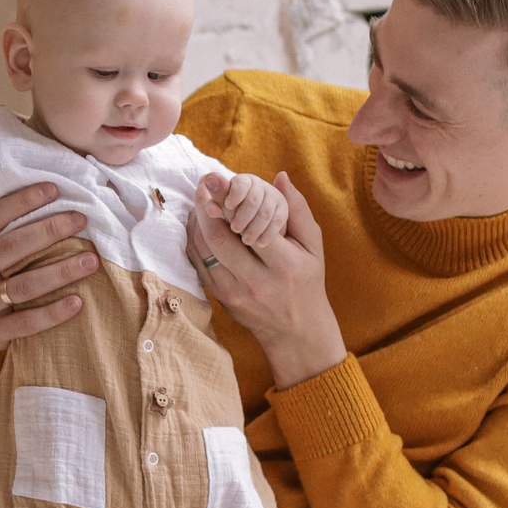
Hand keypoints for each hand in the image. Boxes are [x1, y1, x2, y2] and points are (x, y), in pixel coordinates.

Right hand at [0, 182, 95, 348]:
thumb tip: (46, 190)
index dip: (23, 201)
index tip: (55, 189)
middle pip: (11, 247)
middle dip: (50, 230)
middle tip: (81, 219)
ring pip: (24, 285)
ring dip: (61, 271)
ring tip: (91, 260)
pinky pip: (27, 322)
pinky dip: (54, 312)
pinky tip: (79, 302)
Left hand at [189, 171, 346, 389]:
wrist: (296, 330)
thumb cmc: (307, 280)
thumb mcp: (312, 247)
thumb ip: (297, 211)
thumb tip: (281, 177)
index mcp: (284, 266)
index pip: (250, 229)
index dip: (229, 203)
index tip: (216, 179)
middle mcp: (257, 281)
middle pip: (220, 241)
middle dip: (206, 208)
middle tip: (202, 184)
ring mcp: (235, 293)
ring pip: (205, 252)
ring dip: (198, 222)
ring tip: (201, 199)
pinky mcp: (220, 299)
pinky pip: (199, 264)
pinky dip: (195, 240)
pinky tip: (199, 223)